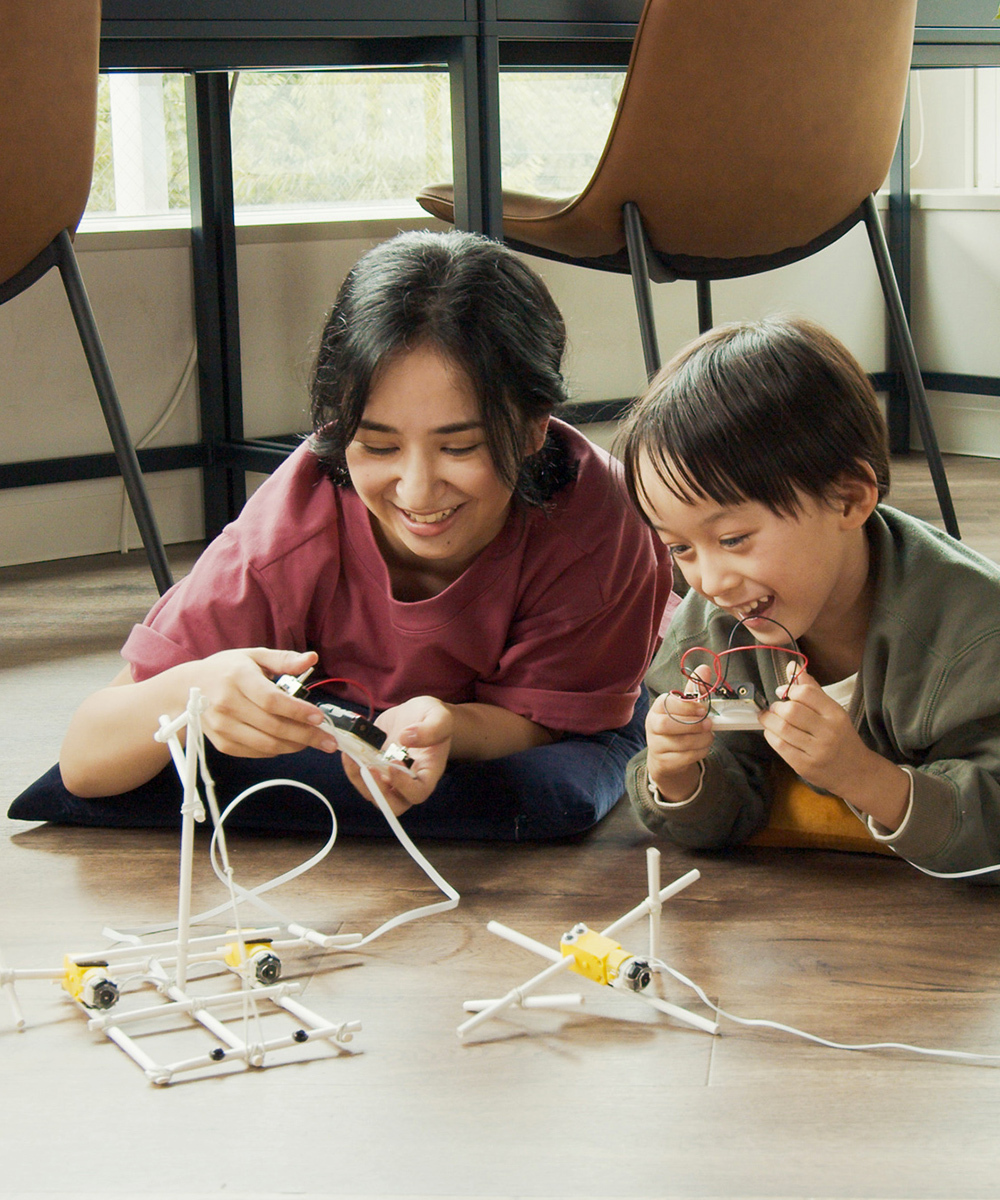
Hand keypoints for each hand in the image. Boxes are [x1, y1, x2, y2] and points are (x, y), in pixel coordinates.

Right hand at [194, 648, 340, 758]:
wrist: (188, 688)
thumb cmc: (227, 669)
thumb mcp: (255, 656)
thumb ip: (284, 660)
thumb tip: (312, 659)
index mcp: (237, 678)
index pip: (271, 700)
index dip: (297, 711)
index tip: (320, 717)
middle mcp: (226, 704)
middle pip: (273, 726)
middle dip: (306, 736)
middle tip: (328, 741)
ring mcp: (222, 726)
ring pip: (266, 744)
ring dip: (294, 746)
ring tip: (313, 741)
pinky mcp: (221, 743)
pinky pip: (256, 752)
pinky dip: (277, 751)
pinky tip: (289, 743)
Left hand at [342, 695, 453, 815]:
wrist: (417, 713)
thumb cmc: (433, 717)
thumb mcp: (440, 716)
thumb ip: (431, 728)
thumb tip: (405, 738)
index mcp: (428, 771)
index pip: (418, 793)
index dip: (404, 785)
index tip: (394, 763)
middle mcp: (408, 781)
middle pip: (393, 805)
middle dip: (377, 791)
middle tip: (368, 767)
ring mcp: (390, 777)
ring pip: (372, 793)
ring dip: (359, 779)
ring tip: (352, 756)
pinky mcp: (375, 768)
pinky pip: (361, 777)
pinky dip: (352, 767)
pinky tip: (349, 751)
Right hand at [646, 681, 715, 801]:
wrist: (666, 756)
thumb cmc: (677, 726)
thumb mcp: (684, 707)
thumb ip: (694, 689)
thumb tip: (705, 668)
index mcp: (657, 708)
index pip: (667, 704)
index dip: (687, 707)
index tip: (703, 709)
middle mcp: (652, 725)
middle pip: (667, 725)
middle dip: (692, 725)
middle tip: (709, 724)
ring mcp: (656, 745)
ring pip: (679, 743)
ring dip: (700, 739)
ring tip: (709, 735)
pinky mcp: (664, 761)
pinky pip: (684, 757)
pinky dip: (699, 752)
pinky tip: (703, 747)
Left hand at [760, 667, 907, 829]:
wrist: (856, 772)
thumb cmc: (841, 737)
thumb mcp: (832, 711)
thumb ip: (812, 689)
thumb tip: (792, 666)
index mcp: (836, 714)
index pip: (806, 693)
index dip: (789, 690)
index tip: (782, 693)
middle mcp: (828, 732)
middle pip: (791, 711)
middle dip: (776, 707)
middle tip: (775, 708)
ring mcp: (816, 750)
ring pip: (782, 728)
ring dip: (768, 720)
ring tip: (768, 718)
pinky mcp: (805, 765)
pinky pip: (779, 746)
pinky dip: (770, 735)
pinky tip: (772, 732)